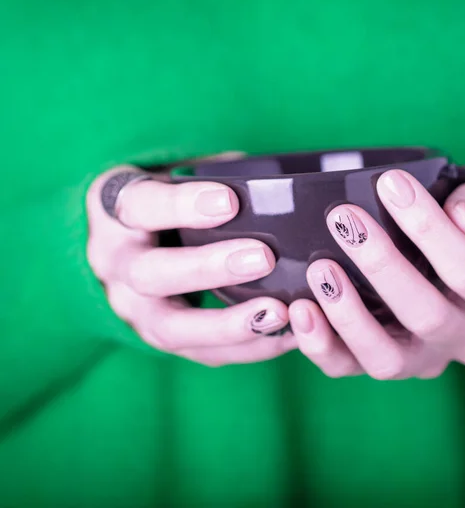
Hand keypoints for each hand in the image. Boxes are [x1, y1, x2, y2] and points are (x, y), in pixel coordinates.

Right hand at [86, 164, 295, 366]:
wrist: (125, 242)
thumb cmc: (163, 200)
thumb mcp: (170, 174)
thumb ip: (210, 174)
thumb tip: (275, 181)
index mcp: (115, 212)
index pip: (141, 206)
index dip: (183, 205)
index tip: (230, 202)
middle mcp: (115, 264)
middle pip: (151, 274)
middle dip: (208, 268)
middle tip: (263, 257)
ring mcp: (133, 307)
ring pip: (171, 327)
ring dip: (228, 324)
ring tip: (278, 312)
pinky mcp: (158, 336)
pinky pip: (198, 354)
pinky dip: (245, 348)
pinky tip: (285, 336)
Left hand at [289, 171, 464, 378]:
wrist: (452, 265)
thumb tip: (460, 216)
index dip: (430, 229)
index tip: (390, 184)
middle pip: (427, 316)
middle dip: (382, 266)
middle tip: (344, 220)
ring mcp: (424, 360)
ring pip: (386, 359)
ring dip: (349, 315)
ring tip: (320, 269)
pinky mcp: (382, 365)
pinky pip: (347, 368)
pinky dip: (320, 344)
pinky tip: (301, 308)